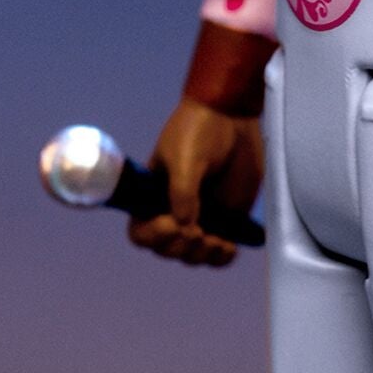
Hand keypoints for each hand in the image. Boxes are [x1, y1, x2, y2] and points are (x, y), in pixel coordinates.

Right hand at [127, 97, 263, 266]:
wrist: (230, 116)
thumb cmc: (197, 130)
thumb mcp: (184, 159)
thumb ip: (183, 193)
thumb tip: (185, 225)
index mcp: (150, 197)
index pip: (141, 232)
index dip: (154, 237)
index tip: (173, 223)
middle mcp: (171, 211)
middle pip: (167, 249)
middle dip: (181, 246)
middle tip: (199, 232)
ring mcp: (199, 217)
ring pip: (193, 255)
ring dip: (203, 254)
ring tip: (217, 240)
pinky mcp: (225, 219)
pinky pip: (218, 251)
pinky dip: (222, 256)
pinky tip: (229, 247)